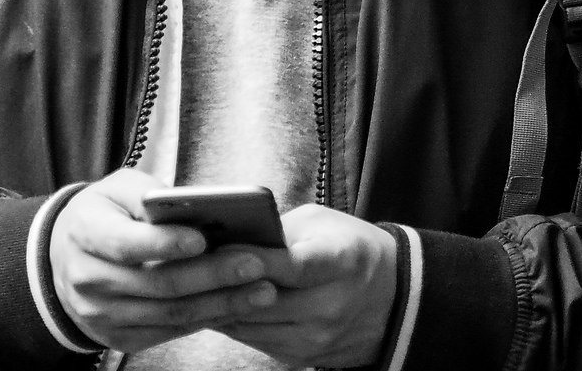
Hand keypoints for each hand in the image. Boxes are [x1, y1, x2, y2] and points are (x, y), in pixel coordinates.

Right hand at [49, 169, 279, 351]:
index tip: (204, 238)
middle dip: (212, 274)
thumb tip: (198, 207)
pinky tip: (238, 305)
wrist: (65, 256)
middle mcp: (88, 279)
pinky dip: (206, 318)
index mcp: (85, 233)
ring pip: (169, 312)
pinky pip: (168, 331)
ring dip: (220, 303)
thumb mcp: (120, 188)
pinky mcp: (117, 337)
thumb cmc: (107, 213)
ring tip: (262, 289)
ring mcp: (100, 314)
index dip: (166, 243)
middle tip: (255, 263)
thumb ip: (152, 194)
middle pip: (157, 282)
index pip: (127, 243)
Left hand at [216, 203, 398, 368]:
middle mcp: (331, 306)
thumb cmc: (349, 248)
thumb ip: (280, 233)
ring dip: (221, 305)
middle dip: (223, 283)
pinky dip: (233, 321)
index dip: (254, 260)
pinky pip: (251, 340)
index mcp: (343, 262)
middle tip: (192, 264)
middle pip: (261, 301)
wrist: (389, 297)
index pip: (293, 267)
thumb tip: (229, 243)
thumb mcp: (323, 224)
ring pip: (248, 325)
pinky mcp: (299, 357)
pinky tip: (220, 303)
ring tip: (199, 283)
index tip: (221, 247)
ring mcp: (315, 338)